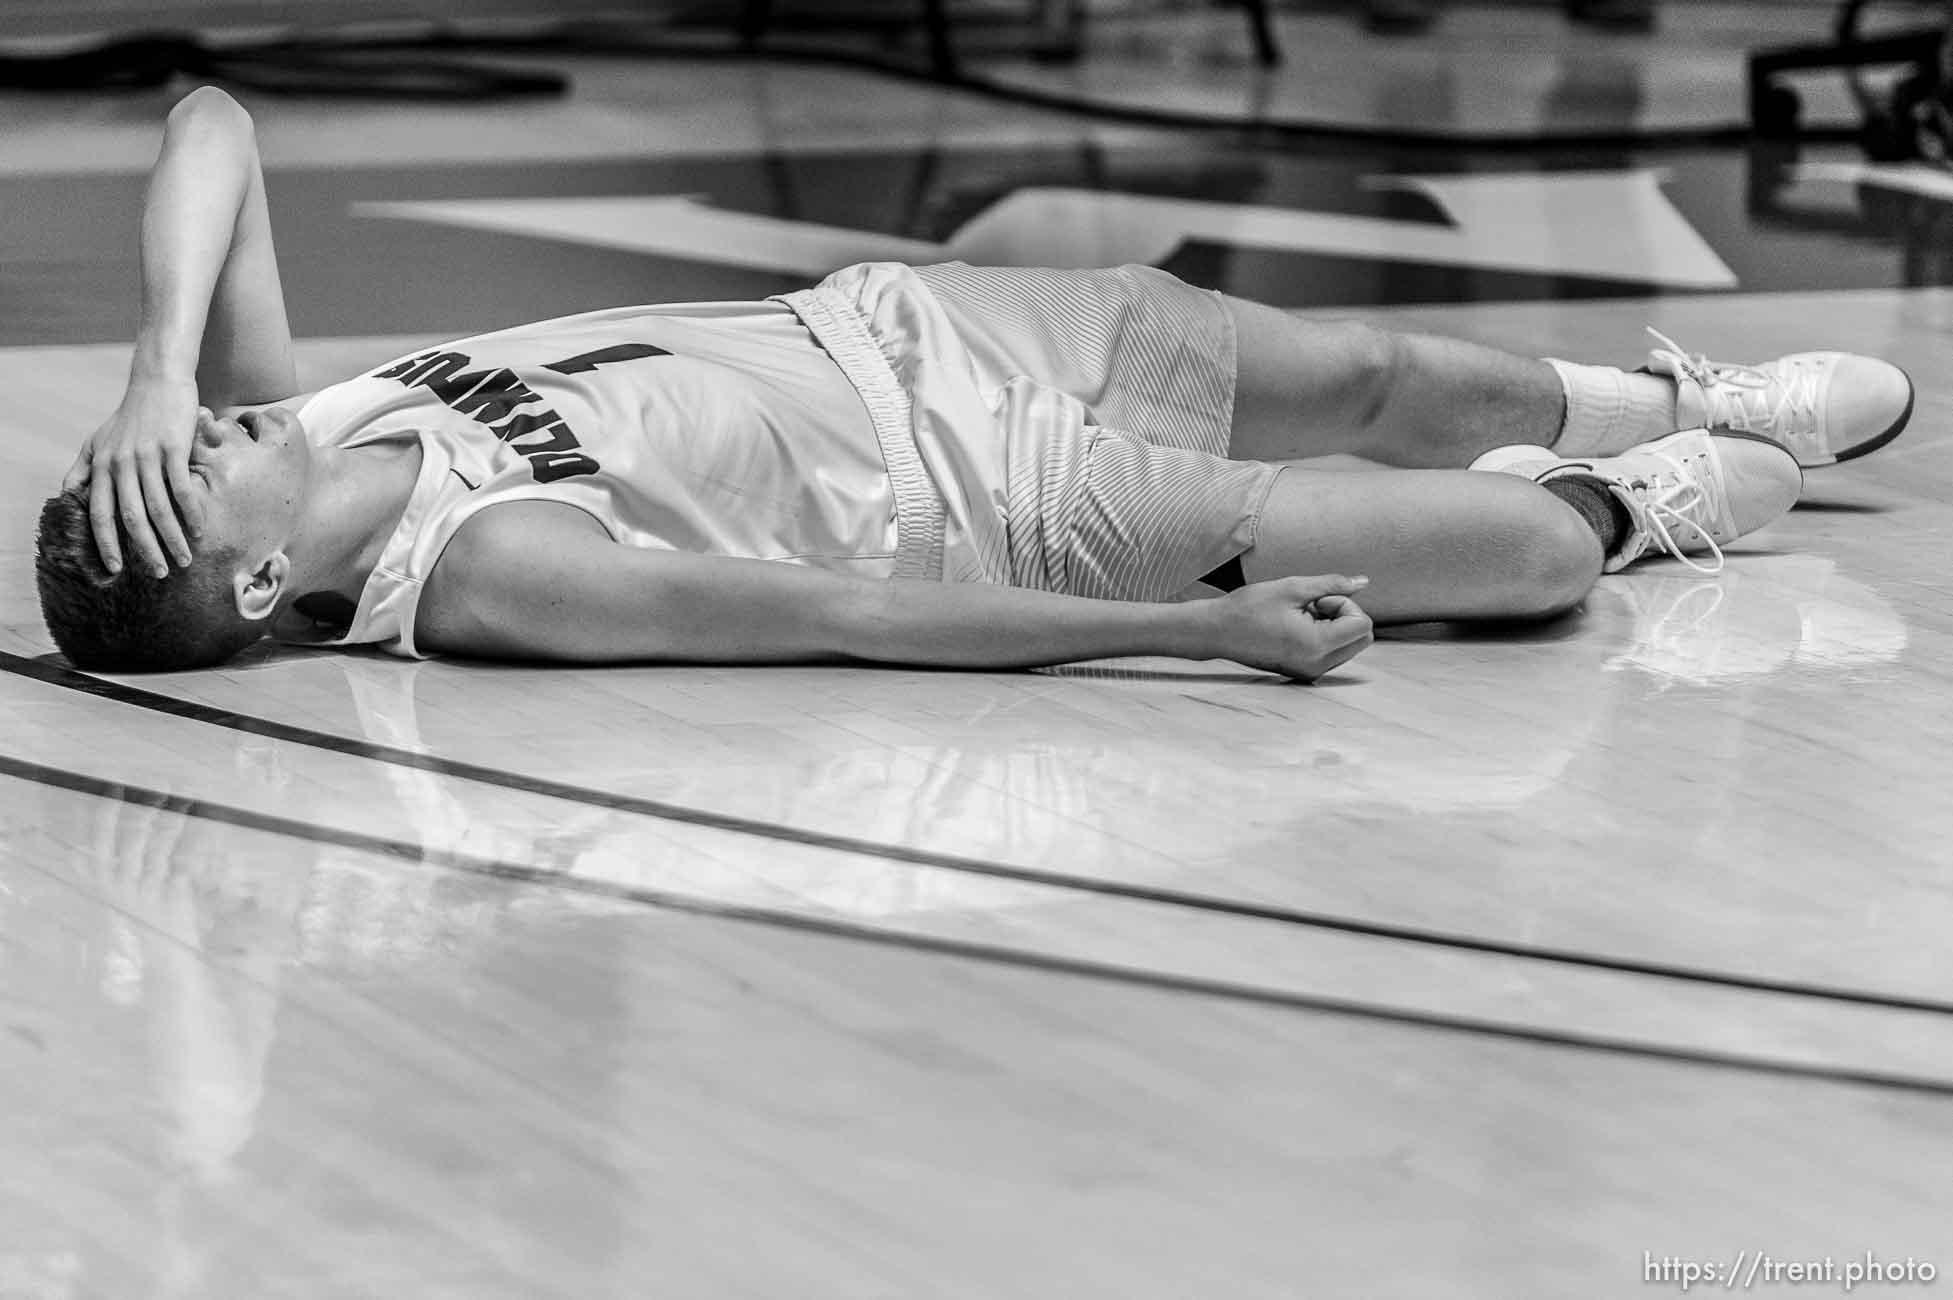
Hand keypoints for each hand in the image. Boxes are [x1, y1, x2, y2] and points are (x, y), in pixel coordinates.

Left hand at [62, 375, 204, 577]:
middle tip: (161, 573)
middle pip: (131, 517)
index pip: (100, 513)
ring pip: (158, 508)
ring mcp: (147, 456)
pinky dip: (191, 513)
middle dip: (146, 550)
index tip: (117, 568)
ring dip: (173, 538)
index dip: (106, 543)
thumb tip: (67, 495)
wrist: (158, 380)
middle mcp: (121, 463)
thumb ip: (83, 468)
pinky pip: (182, 489)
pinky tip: (200, 530)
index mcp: (101, 465)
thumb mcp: (98, 439)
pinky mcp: (173, 449)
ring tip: (185, 558)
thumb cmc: (131, 413)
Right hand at [1212, 574, 1374, 681]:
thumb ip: (1332, 584)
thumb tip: (1363, 581)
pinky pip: (1332, 652)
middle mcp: (1318, 665)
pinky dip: (1324, 636)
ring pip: (1349, 644)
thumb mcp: (1292, 588)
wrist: (1216, 632)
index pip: (1362, 624)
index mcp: (1317, 646)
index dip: (1344, 604)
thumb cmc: (1249, 608)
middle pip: (1362, 637)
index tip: (1316, 600)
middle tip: (1313, 607)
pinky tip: (1296, 627)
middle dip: (1344, 615)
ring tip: (1300, 616)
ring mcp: (1311, 672)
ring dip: (1333, 625)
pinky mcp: (1304, 672)